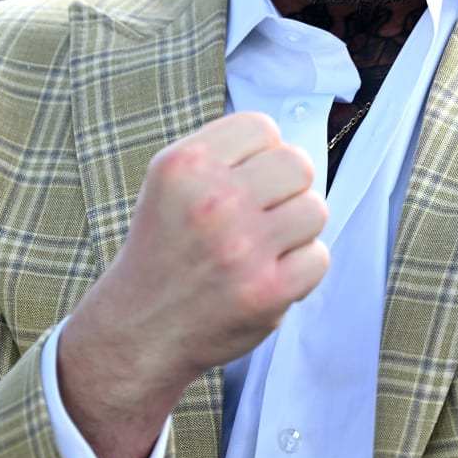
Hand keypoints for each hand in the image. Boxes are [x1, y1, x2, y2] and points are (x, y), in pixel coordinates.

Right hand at [57, 112, 328, 457]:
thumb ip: (224, 157)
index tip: (245, 180)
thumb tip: (289, 147)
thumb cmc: (165, 253)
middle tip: (261, 215)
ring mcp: (242, 247)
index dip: (261, 154)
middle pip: (297, 164)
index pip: (261, 127)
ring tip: (263, 247)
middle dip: (286, 189)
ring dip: (296, 230)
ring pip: (315, 209)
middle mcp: (213, 200)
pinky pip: (319, 257)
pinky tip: (268, 276)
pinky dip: (300, 270)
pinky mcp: (266, 291)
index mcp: (185, 164)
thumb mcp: (171, 185)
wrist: (138, 330)